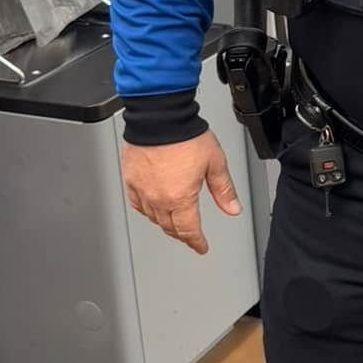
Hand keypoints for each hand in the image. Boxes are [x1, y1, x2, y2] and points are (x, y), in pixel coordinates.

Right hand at [121, 131, 241, 255]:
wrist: (160, 116)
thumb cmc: (185, 135)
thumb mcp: (214, 163)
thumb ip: (223, 189)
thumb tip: (232, 208)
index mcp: (180, 197)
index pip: (189, 230)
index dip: (196, 242)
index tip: (200, 246)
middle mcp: (158, 197)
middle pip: (169, 227)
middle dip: (182, 235)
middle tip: (189, 237)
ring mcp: (142, 189)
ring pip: (153, 217)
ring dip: (165, 224)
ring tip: (173, 224)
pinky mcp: (130, 178)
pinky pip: (137, 203)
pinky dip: (146, 210)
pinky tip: (151, 208)